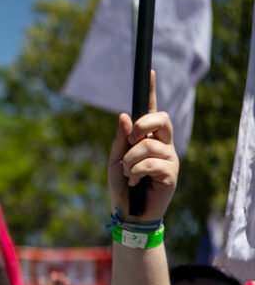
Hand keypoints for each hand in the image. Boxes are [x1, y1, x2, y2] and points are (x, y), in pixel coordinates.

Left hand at [108, 70, 177, 222]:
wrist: (127, 213)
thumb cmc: (121, 186)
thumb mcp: (114, 160)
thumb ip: (120, 139)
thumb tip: (124, 116)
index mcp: (148, 138)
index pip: (151, 111)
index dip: (151, 91)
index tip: (149, 71)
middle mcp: (163, 144)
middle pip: (160, 119)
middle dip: (141, 125)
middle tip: (129, 141)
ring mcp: (169, 157)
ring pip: (147, 145)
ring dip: (129, 161)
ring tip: (128, 174)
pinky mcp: (171, 173)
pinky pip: (149, 163)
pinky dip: (135, 173)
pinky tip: (135, 182)